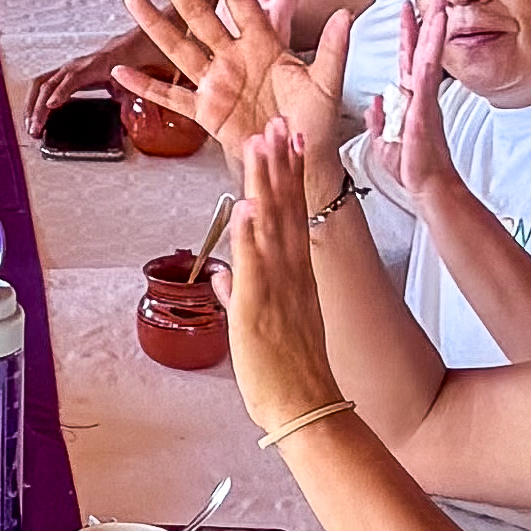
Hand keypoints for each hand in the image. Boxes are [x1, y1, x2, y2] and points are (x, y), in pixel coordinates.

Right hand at [131, 0, 347, 156]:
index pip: (242, 0)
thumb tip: (347, 13)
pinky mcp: (207, 111)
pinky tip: (121, 74)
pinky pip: (171, 97)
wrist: (302, 156)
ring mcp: (217, 83)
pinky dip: (146, 87)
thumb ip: (334, 49)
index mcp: (264, 44)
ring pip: (179, 49)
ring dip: (155, 25)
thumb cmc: (316, 120)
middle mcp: (235, 57)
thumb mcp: (328, 83)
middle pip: (200, 15)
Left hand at [228, 125, 337, 445]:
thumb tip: (224, 273)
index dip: (290, 176)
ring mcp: (275, 287)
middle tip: (279, 123)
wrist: (306, 408)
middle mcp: (289, 274)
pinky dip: (250, 233)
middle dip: (280, 163)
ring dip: (266, 182)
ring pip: (271, 223)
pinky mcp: (257, 306)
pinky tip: (247, 204)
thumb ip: (240, 292)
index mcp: (294, 276)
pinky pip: (254, 263)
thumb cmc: (289, 373)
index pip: (292, 214)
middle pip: (285, 207)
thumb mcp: (259, 324)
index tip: (291, 143)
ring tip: (263, 143)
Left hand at [358, 0, 454, 218]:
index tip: (407, 11)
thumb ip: (379, 121)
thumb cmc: (411, 167)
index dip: (406, 34)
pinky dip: (430, 57)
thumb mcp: (385, 141)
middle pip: (421, 51)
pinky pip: (428, 79)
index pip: (406, 59)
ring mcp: (425, 101)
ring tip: (441, 9)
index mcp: (408, 99)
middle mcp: (419, 95)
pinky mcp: (426, 110)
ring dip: (434, 32)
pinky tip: (434, 39)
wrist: (426, 186)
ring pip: (429, 58)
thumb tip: (375, 104)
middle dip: (425, 23)